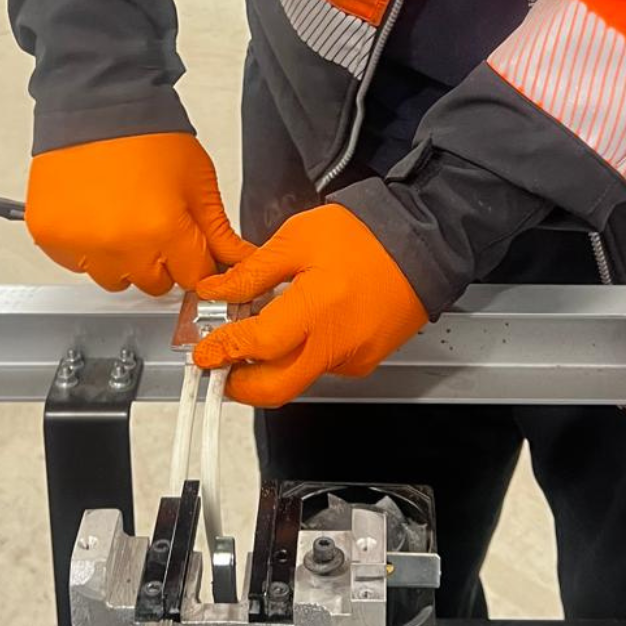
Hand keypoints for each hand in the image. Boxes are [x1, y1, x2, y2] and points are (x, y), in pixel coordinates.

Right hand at [25, 133, 249, 295]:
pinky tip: (95, 216)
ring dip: (121, 259)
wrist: (100, 104)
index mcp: (163, 230)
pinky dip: (86, 248)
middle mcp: (120, 244)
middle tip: (153, 223)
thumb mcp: (199, 182)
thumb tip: (240, 263)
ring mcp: (81, 244)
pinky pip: (76, 265)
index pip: (193, 279)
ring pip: (113, 279)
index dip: (195, 262)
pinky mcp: (50, 236)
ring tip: (121, 216)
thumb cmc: (150, 135)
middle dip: (160, 260)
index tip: (190, 250)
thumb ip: (219, 231)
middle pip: (153, 284)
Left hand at [193, 205, 426, 407]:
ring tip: (259, 334)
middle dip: (239, 386)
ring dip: (270, 367)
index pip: (256, 346)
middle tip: (220, 366)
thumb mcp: (298, 239)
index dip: (222, 351)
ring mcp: (353, 358)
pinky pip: (322, 367)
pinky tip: (298, 327)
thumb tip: (217, 291)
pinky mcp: (365, 362)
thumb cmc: (368, 236)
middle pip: (275, 389)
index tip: (203, 352)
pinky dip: (301, 354)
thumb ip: (253, 271)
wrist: (422, 243)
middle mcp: (337, 344)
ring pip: (297, 378)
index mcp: (317, 309)